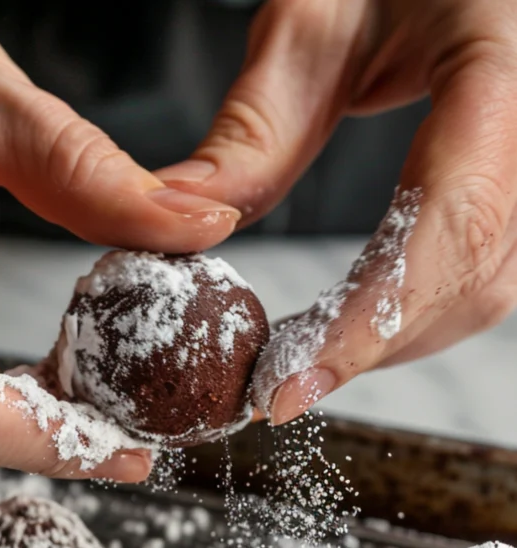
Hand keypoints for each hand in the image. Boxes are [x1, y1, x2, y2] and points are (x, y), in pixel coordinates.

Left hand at [157, 0, 516, 423]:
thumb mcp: (311, 25)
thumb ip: (256, 132)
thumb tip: (183, 225)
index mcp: (501, 60)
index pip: (451, 218)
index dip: (369, 320)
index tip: (287, 389)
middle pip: (476, 273)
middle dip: (371, 344)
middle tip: (277, 387)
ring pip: (489, 288)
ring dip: (391, 340)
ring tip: (304, 360)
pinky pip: (488, 271)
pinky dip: (413, 313)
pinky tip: (354, 324)